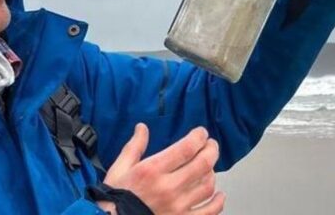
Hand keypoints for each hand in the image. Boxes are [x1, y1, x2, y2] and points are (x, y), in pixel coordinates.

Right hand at [98, 123, 224, 213]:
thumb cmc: (116, 198)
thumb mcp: (119, 168)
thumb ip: (134, 146)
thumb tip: (142, 127)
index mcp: (153, 170)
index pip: (186, 148)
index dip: (199, 137)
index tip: (201, 133)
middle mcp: (169, 187)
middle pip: (203, 164)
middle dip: (211, 150)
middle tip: (211, 145)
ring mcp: (178, 207)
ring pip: (208, 186)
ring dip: (211, 173)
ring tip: (208, 167)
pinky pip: (209, 211)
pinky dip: (218, 202)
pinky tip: (219, 194)